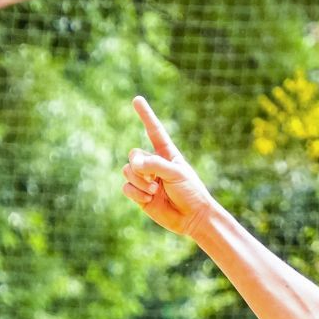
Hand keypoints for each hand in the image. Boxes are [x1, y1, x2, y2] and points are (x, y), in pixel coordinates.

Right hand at [123, 97, 217, 236]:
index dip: (145, 115)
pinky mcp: (139, 195)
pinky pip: (126, 187)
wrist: (192, 218)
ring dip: (139, 181)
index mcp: (166, 154)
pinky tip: (149, 199)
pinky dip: (135, 193)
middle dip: (140, 166)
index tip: (137, 100)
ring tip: (155, 191)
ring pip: (127, 171)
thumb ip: (154, 165)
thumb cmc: (190, 192)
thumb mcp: (175, 174)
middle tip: (154, 179)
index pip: (154, 131)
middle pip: (133, 154)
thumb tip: (132, 164)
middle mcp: (154, 164)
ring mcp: (145, 179)